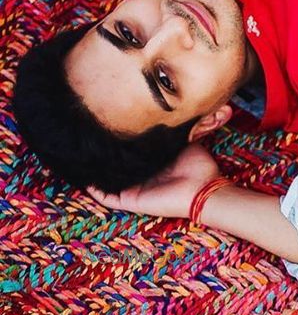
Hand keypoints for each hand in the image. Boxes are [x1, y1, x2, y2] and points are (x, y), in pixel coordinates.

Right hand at [87, 142, 220, 219]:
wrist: (203, 189)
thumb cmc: (198, 167)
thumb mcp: (184, 142)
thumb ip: (170, 132)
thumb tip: (161, 114)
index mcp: (150, 165)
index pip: (127, 155)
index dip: (115, 145)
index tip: (101, 130)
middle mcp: (140, 178)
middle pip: (114, 168)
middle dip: (99, 158)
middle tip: (82, 142)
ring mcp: (133, 190)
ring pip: (105, 182)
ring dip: (91, 172)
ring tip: (75, 157)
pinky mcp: (130, 201)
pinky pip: (105, 196)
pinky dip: (93, 188)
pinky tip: (80, 175)